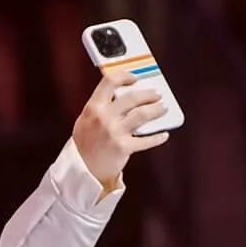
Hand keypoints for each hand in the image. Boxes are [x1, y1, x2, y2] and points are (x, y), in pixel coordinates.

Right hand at [72, 71, 169, 187]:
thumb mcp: (86, 119)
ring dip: (156, 110)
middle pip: (132, 98)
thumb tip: (124, 95)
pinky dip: (157, 137)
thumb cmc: (85, 143)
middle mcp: (104, 117)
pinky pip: (145, 140)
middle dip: (148, 94)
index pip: (110, 82)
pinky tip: (164, 135)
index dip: (125, 76)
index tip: (135, 78)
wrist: (81, 169)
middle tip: (157, 95)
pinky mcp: (123, 148)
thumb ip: (102, 106)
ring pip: (141, 114)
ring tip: (163, 108)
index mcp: (93, 107)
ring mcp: (114, 132)